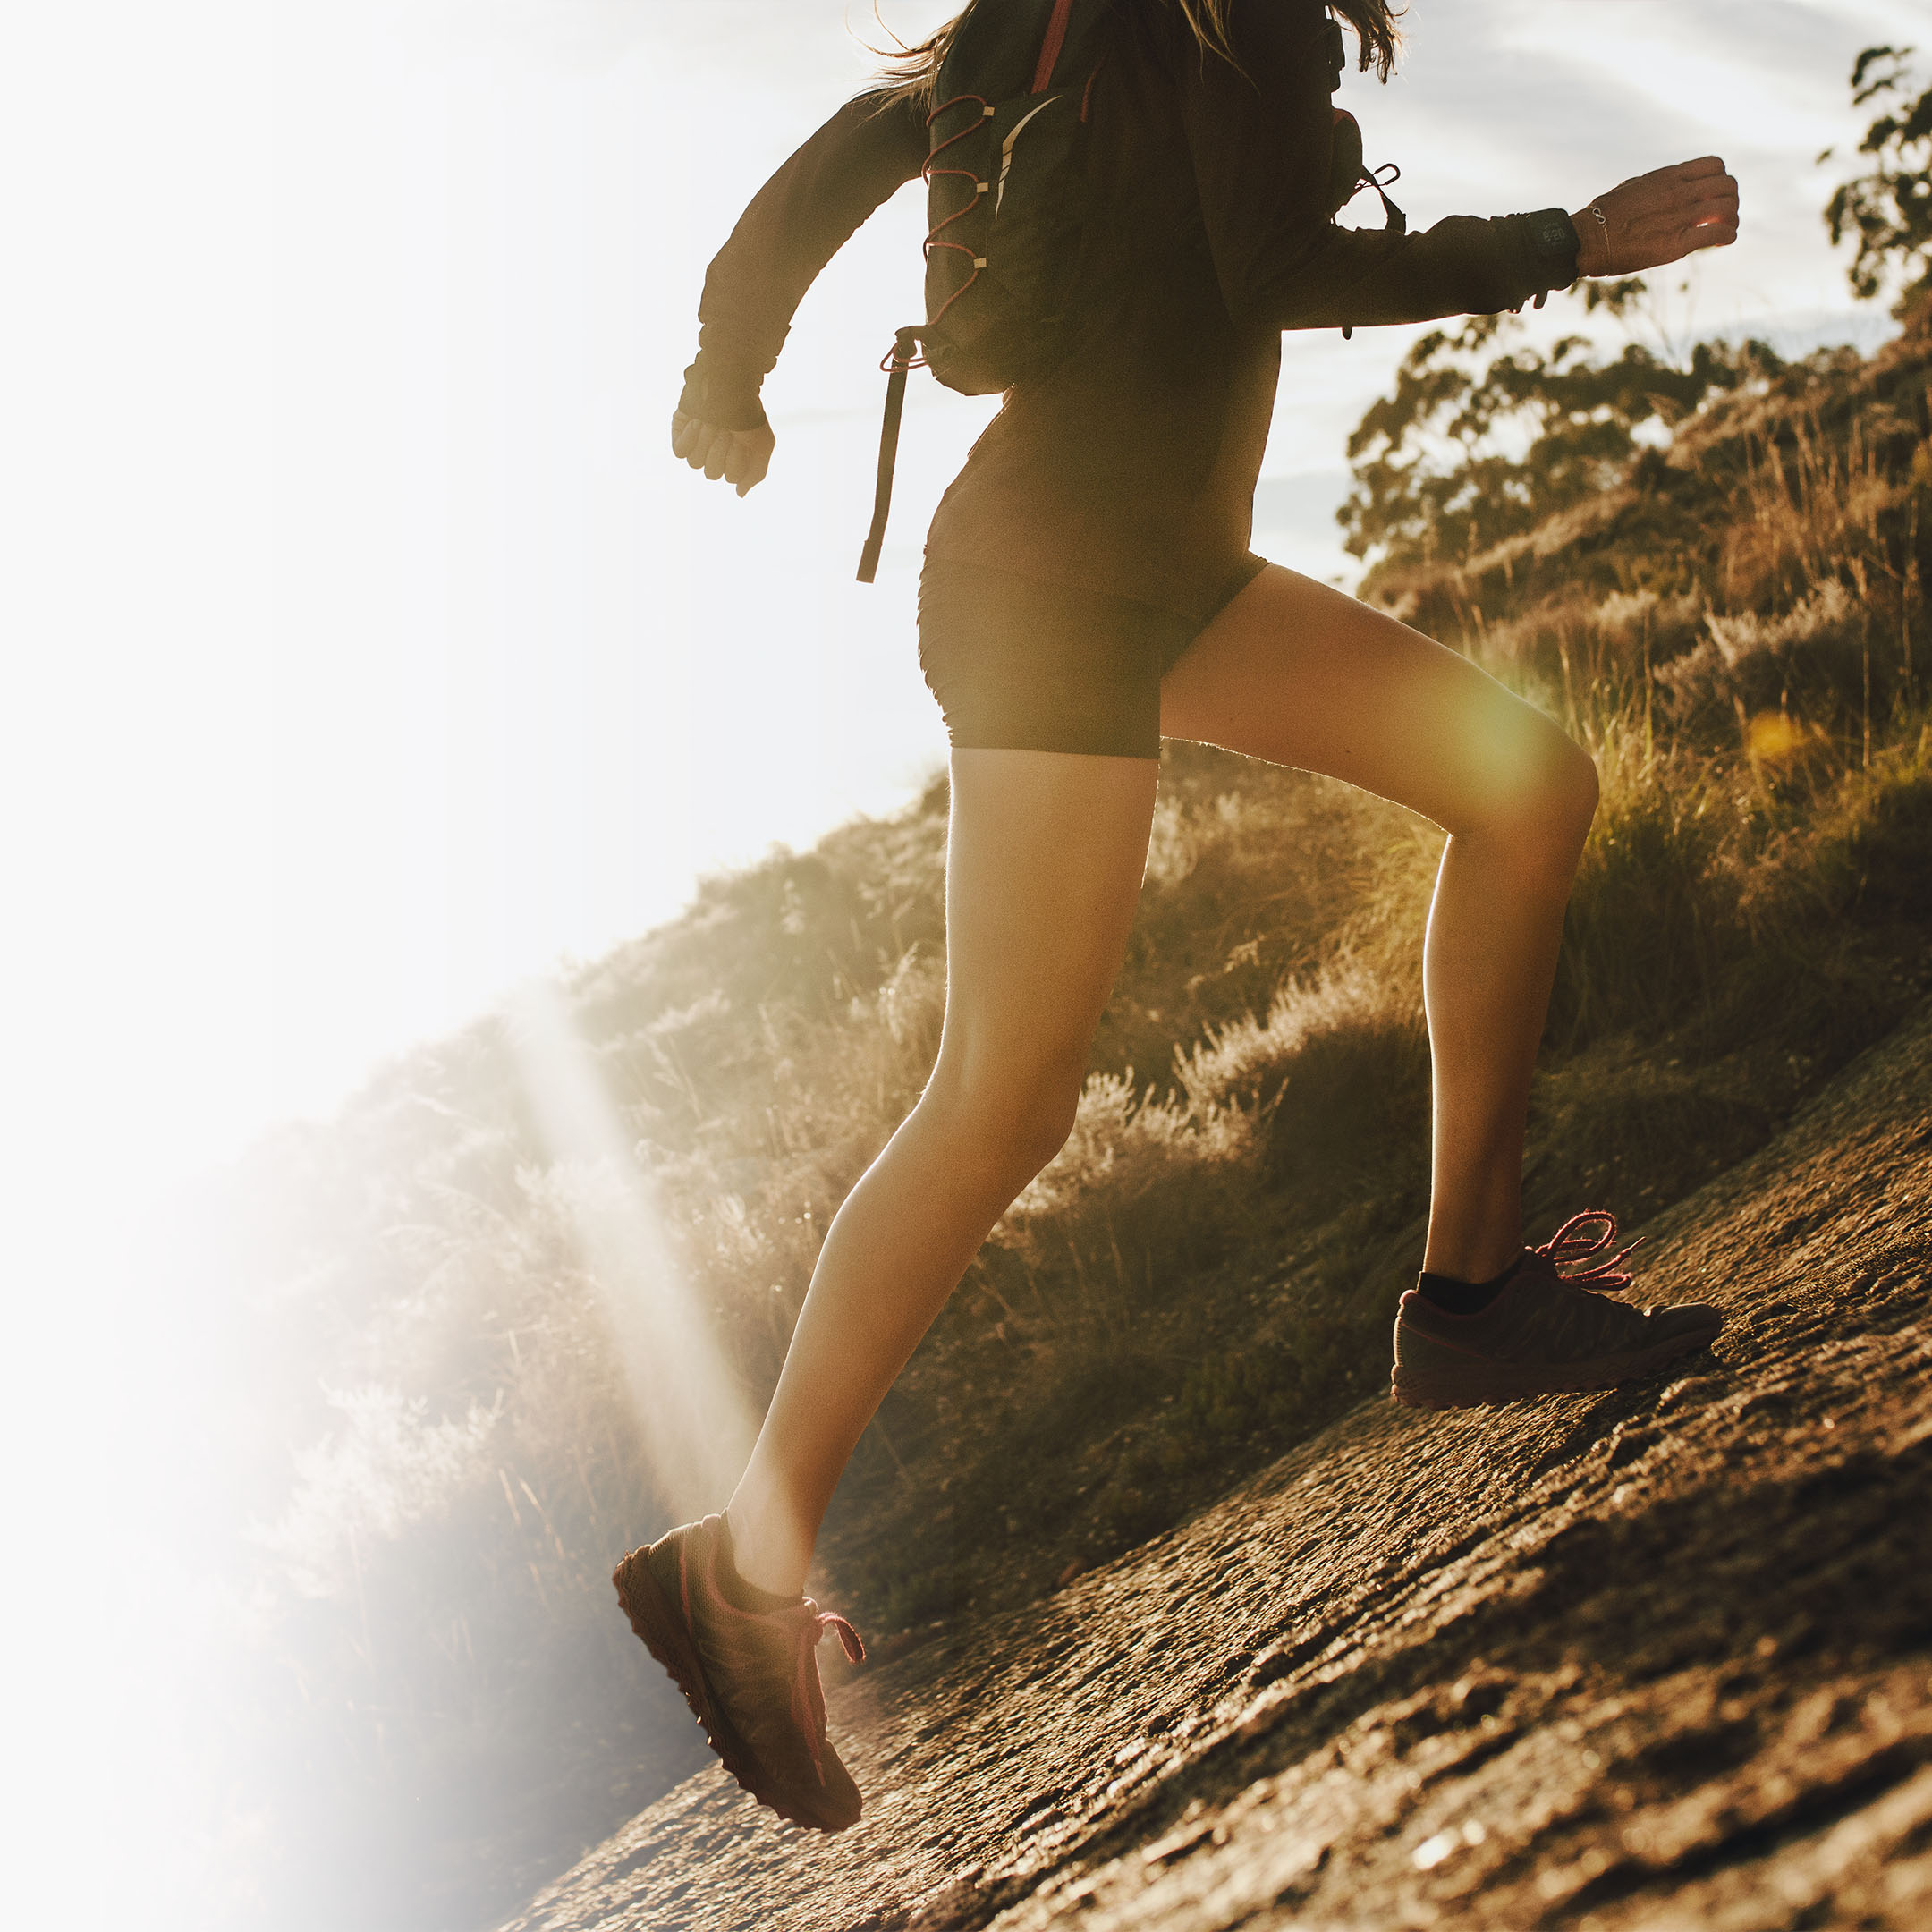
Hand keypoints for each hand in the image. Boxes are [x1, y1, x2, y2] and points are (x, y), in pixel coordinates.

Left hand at [670, 410, 774, 496]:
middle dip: (720, 450)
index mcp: (733, 459)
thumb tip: (739, 493)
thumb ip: (755, 474)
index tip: (741, 440)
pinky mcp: (680, 433)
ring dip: (706, 442)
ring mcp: (696, 444)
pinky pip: (679, 452)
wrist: (730, 383)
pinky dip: (689, 439)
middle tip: (726, 429)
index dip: (735, 460)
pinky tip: (697, 424)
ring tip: (712, 423)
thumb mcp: (763, 446)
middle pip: (711, 473)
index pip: (731, 477)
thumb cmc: (749, 414)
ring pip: (695, 463)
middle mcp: (714, 453)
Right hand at [1571, 156, 1738, 276]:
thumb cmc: (1601, 216)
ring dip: (1733, 219)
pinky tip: (1724, 242)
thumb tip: (1664, 186)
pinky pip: (1718, 233)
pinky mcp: (1677, 243)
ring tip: (1726, 229)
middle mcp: (1678, 192)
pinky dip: (1728, 236)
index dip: (1721, 179)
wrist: (1586, 240)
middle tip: (1723, 214)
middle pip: (1728, 185)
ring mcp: (1680, 217)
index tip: (1713, 194)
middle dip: (1731, 199)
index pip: (1715, 165)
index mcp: (1668, 177)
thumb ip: (1656, 185)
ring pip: (1728, 208)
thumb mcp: (1632, 187)